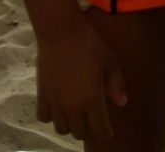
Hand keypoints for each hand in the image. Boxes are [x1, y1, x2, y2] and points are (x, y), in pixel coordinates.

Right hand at [35, 19, 127, 141]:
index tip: (108, 129)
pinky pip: (43, 117)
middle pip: (80, 133)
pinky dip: (51, 116)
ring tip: (76, 113)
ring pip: (61, 128)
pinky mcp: (42, 94)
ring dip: (70, 124)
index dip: (105, 133)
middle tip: (92, 118)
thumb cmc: (90, 44)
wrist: (61, 31)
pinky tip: (58, 106)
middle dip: (88, 129)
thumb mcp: (110, 62)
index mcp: (92, 99)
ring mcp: (55, 102)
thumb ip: (116, 85)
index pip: (99, 131)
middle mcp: (73, 106)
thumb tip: (122, 103)